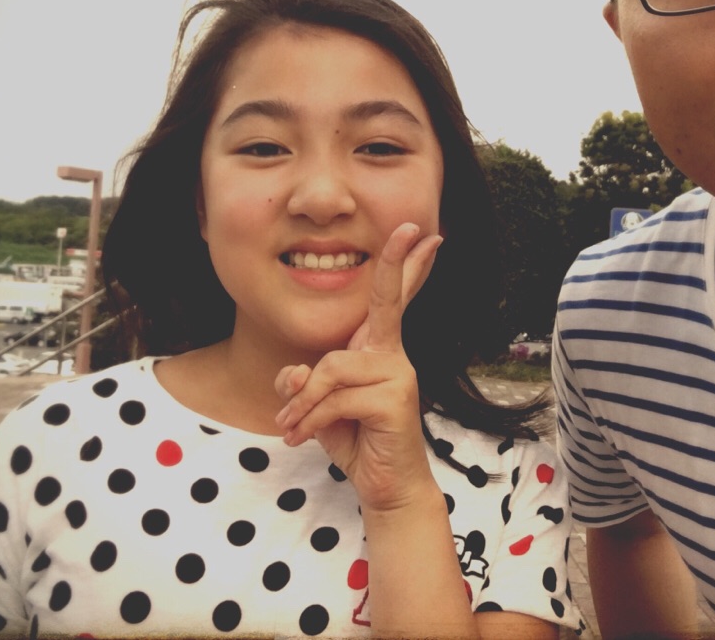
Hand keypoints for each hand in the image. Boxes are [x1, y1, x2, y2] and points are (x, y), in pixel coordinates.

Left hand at [274, 223, 441, 511]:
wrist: (384, 487)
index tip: (423, 233)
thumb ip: (302, 383)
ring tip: (290, 427)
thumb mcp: (316, 407)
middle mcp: (392, 354)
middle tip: (415, 228)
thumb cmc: (354, 440)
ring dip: (304, 401)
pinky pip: (336, 398)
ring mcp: (398, 374)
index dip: (405, 265)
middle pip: (385, 303)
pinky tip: (302, 437)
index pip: (390, 301)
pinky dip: (311, 419)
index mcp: (377, 349)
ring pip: (332, 367)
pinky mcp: (394, 399)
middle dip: (397, 263)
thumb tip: (296, 373)